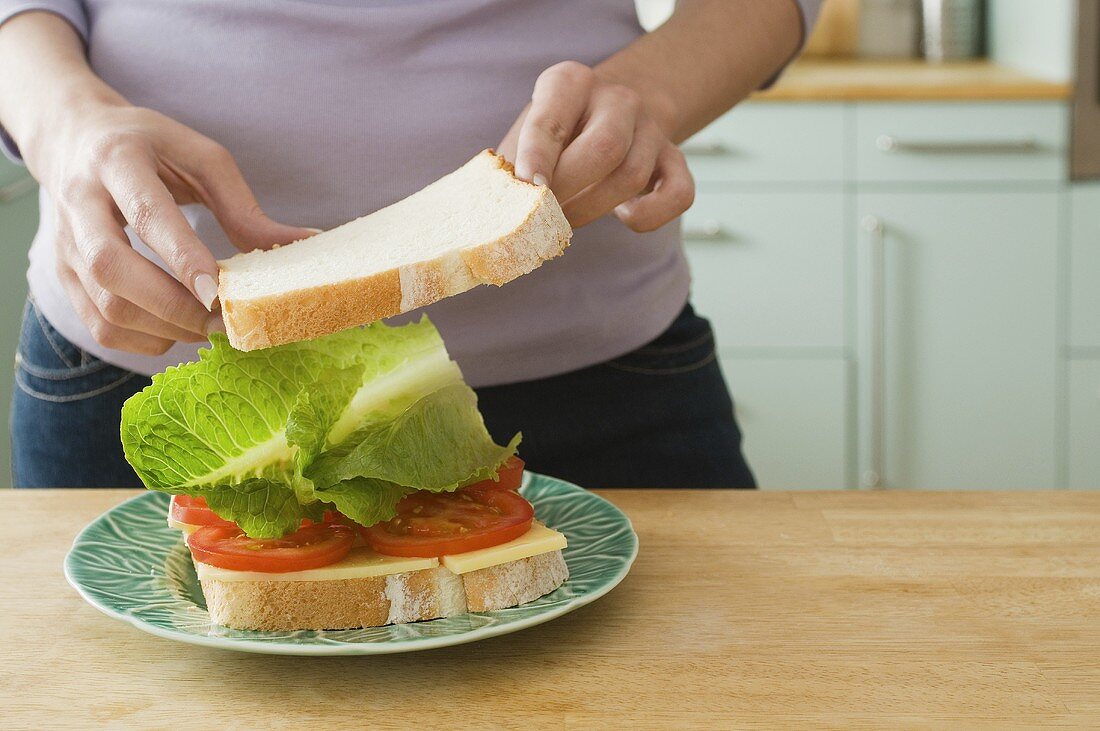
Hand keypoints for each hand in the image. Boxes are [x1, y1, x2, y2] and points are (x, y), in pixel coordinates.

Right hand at [26, 101, 313, 354]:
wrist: (75, 139)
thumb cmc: (152, 147)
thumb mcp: (201, 158)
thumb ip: (244, 206)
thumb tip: (303, 243)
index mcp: (118, 161)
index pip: (148, 215)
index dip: (183, 258)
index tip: (219, 294)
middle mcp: (80, 202)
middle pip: (112, 268)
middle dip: (172, 306)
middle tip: (221, 321)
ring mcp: (65, 242)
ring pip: (105, 306)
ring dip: (162, 329)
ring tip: (207, 327)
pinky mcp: (63, 273)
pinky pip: (98, 325)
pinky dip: (142, 341)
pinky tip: (175, 330)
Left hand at [498, 61, 693, 231]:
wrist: (612, 109)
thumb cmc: (556, 132)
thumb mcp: (527, 133)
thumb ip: (512, 166)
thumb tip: (494, 213)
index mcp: (570, 82)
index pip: (552, 121)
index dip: (537, 158)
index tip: (526, 189)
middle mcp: (617, 97)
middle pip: (604, 148)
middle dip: (570, 189)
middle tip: (543, 215)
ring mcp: (650, 127)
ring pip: (632, 176)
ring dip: (594, 209)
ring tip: (565, 220)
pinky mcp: (675, 158)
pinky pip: (678, 194)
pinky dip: (649, 215)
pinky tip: (622, 215)